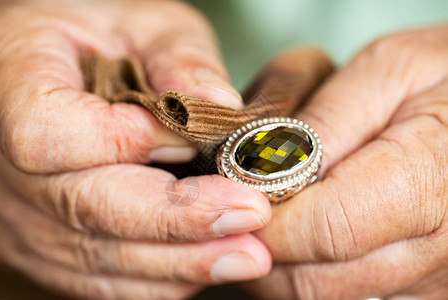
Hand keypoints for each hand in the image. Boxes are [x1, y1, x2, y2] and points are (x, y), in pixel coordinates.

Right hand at [0, 1, 271, 298]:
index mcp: (13, 81)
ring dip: (179, 261)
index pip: (50, 133)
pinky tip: (206, 264)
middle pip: (83, 206)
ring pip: (97, 255)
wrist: (78, 69)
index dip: (124, 142)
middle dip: (176, 219)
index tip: (195, 139)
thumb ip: (179, 58)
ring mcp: (23, 212)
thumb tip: (220, 107)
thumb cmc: (109, 38)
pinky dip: (158, 277)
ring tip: (245, 254)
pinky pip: (100, 278)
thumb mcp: (146, 24)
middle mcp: (5, 162)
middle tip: (248, 218)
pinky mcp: (51, 243)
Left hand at [246, 25, 447, 298]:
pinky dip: (314, 270)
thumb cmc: (447, 77)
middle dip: (262, 249)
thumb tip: (264, 170)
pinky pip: (348, 296)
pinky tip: (309, 230)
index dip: (265, 221)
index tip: (231, 197)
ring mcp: (436, 277)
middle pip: (315, 281)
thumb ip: (326, 120)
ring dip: (283, 263)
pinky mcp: (427, 287)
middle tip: (241, 208)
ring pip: (324, 297)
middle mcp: (442, 247)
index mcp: (431, 180)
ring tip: (277, 213)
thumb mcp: (388, 71)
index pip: (323, 229)